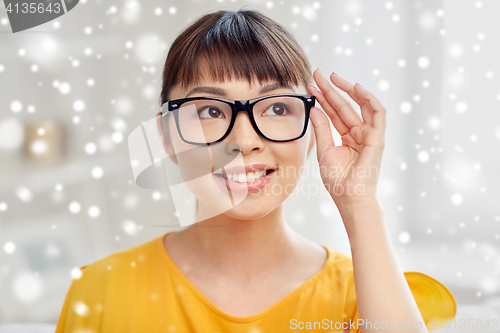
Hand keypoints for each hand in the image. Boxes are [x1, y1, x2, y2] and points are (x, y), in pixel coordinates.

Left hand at [307, 69, 386, 206]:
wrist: (349, 197)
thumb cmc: (337, 180)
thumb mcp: (324, 149)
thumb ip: (321, 128)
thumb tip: (314, 107)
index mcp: (347, 137)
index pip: (333, 112)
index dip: (322, 98)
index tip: (309, 86)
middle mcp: (359, 133)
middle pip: (344, 105)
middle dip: (330, 88)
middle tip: (317, 73)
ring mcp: (369, 134)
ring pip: (359, 105)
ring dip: (346, 89)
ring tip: (331, 77)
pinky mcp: (378, 137)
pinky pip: (378, 113)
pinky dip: (368, 99)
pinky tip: (354, 87)